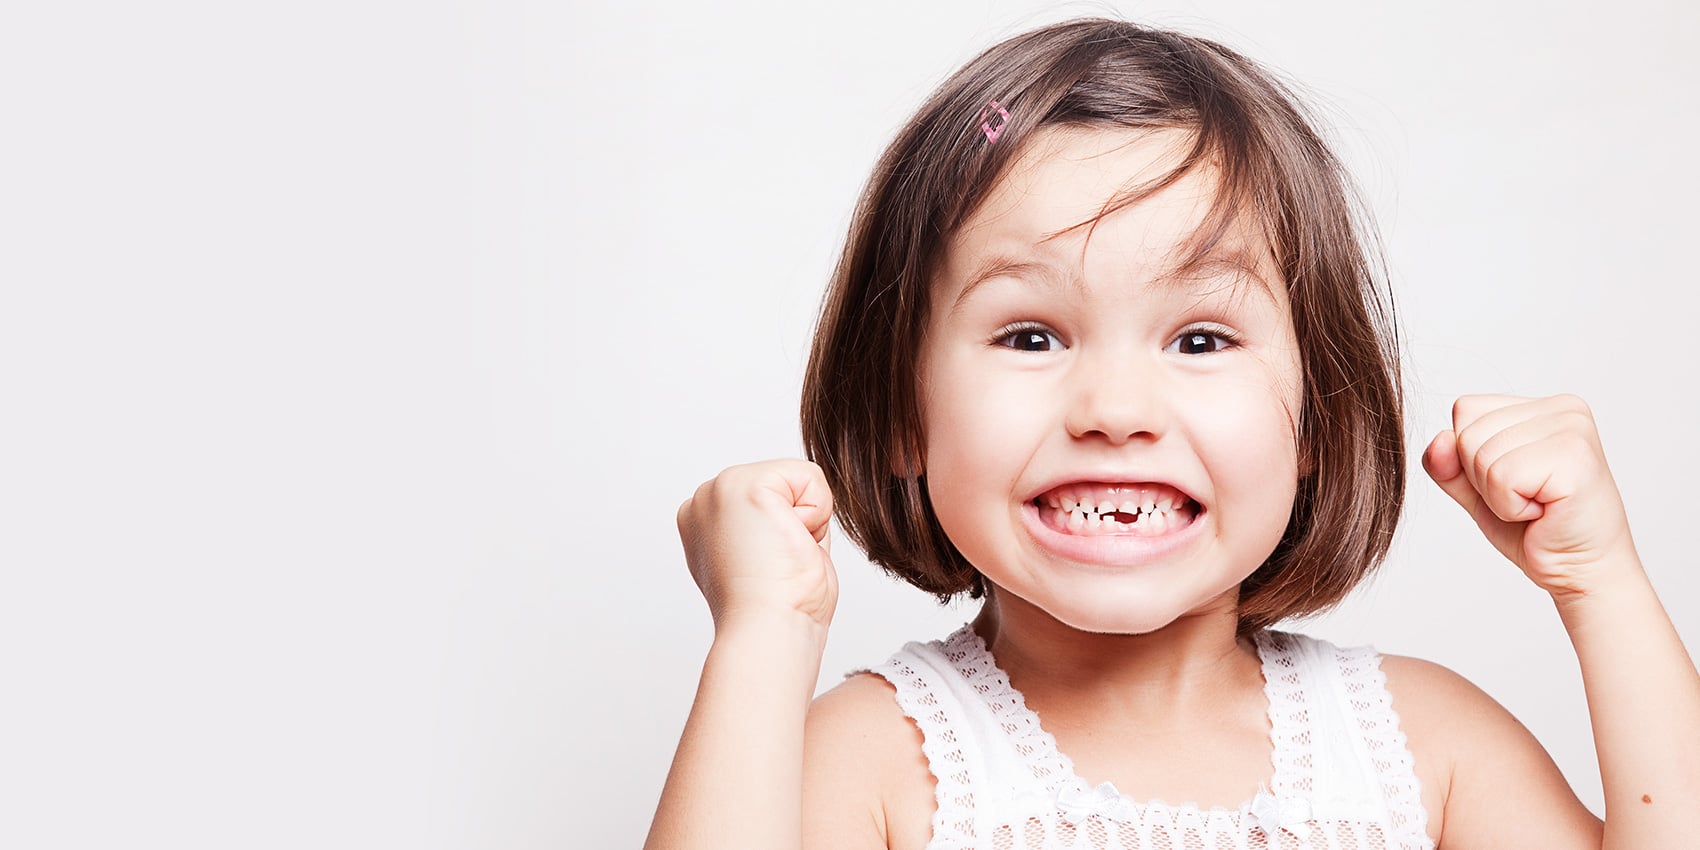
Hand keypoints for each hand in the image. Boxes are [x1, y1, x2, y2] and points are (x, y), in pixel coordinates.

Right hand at [676, 459, 838, 632]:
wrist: (769, 630)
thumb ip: (772, 526)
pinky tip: (789, 542)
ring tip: (782, 554)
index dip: (789, 532)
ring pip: (797, 479)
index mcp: (704, 523)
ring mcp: (717, 489)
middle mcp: (703, 502)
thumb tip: (792, 516)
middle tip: (778, 562)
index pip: (772, 500)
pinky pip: (810, 477)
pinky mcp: (743, 484)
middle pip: (785, 484)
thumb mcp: (768, 557)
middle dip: (798, 522)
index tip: (770, 566)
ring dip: (806, 520)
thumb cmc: (777, 610)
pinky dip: (816, 513)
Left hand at [1422, 394, 1636, 598]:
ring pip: (1481, 455)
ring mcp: (1572, 428)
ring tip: (1538, 505)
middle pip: (1468, 433)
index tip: (1514, 482)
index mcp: (1541, 407)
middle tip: (1528, 499)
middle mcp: (1562, 408)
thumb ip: (1449, 465)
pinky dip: (1510, 507)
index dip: (1471, 458)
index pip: (1465, 410)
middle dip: (1483, 480)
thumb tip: (1438, 440)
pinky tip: (1545, 512)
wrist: (1582, 571)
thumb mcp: (1477, 491)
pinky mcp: (1574, 456)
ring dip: (1498, 496)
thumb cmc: (1537, 530)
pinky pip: (1502, 477)